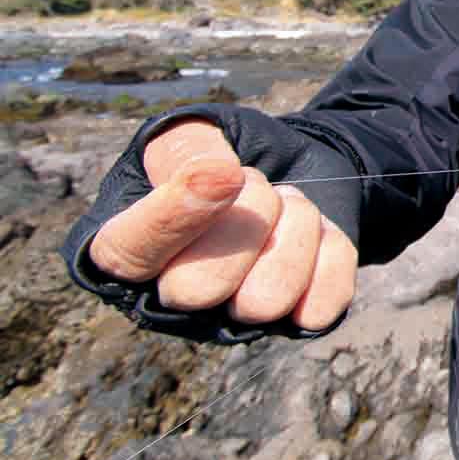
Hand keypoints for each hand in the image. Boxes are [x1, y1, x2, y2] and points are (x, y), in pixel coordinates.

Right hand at [88, 119, 355, 329]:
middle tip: (257, 185)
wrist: (292, 166)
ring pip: (267, 301)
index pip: (128, 253)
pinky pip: (323, 306)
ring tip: (286, 206)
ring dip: (294, 229)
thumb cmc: (227, 155)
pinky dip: (331, 252)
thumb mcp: (195, 134)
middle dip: (246, 217)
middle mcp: (169, 301)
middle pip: (199, 288)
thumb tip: (205, 177)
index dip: (174, 217)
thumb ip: (185, 149)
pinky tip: (313, 236)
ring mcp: (232, 321)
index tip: (226, 174)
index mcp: (126, 249)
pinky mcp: (291, 325)